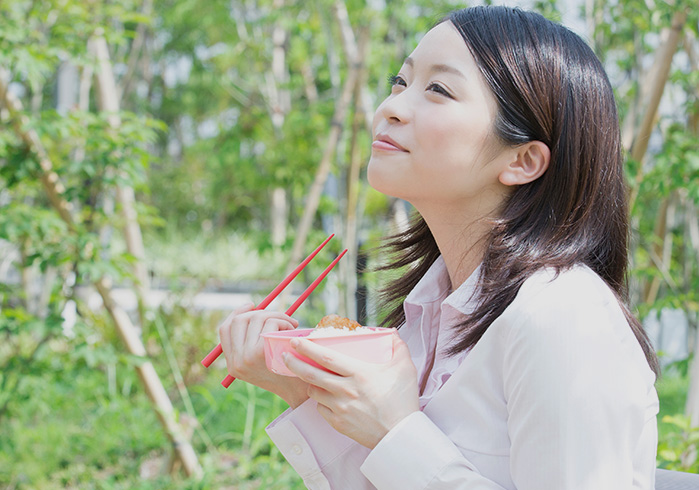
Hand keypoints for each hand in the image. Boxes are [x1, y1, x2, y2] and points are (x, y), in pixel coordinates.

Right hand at [218, 303, 308, 407]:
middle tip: (282, 317)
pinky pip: (270, 323)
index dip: (237, 313)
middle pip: (240, 320)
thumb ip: (253, 343)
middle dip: (263, 312)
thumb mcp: (264, 363)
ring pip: (257, 319)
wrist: (301, 394)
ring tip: (291, 326)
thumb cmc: (287, 375)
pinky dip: (283, 322)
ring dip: (277, 316)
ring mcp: (246, 357)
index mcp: (233, 364)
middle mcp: (235, 361)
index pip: (225, 330)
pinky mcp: (260, 353)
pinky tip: (293, 332)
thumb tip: (254, 311)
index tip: (252, 305)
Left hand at [282, 332, 418, 448]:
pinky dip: (321, 401)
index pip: (326, 357)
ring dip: (309, 383)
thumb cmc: (403, 400)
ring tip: (310, 377)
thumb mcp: (405, 369)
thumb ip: (398, 347)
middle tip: (285, 355)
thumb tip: (392, 333)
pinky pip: (321, 409)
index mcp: (358, 374)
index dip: (308, 348)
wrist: (400, 436)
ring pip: (314, 392)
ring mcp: (339, 408)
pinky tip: (325, 397)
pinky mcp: (338, 423)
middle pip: (311, 374)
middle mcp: (345, 390)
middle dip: (294, 363)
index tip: (295, 341)